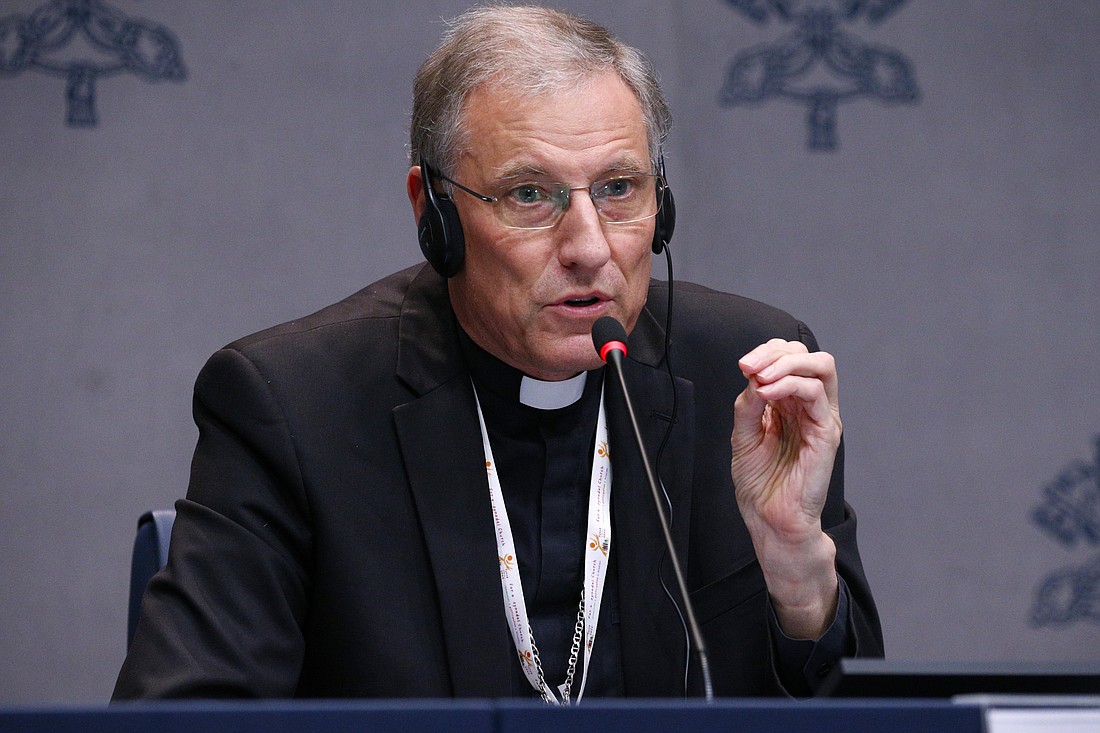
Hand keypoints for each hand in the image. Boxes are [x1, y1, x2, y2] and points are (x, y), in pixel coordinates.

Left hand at [731, 339, 841, 638]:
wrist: (770, 519)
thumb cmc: (761, 483)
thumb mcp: (744, 435)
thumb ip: (749, 404)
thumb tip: (753, 375)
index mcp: (790, 404)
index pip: (788, 358)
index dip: (766, 352)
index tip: (742, 365)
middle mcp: (809, 406)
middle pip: (808, 355)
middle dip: (775, 352)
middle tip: (748, 366)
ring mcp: (821, 417)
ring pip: (820, 366)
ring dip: (785, 363)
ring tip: (760, 377)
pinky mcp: (826, 432)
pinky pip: (816, 394)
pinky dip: (790, 384)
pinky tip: (768, 392)